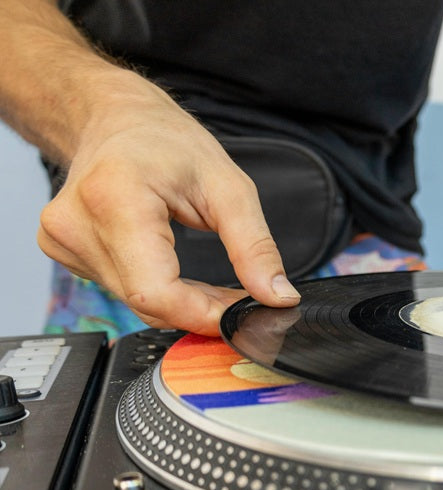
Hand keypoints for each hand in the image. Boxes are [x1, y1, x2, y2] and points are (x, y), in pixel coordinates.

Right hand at [36, 82, 298, 335]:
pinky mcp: (62, 251)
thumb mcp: (229, 187)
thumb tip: (277, 297)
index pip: (156, 292)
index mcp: (115, 199)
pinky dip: (158, 291)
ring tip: (209, 280)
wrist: (114, 118)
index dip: (203, 315)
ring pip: (136, 303)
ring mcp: (63, 240)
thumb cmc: (166, 141)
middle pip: (147, 303)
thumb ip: (255, 247)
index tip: (241, 316)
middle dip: (201, 310)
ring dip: (182, 303)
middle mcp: (77, 224)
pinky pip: (123, 291)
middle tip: (238, 298)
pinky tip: (173, 269)